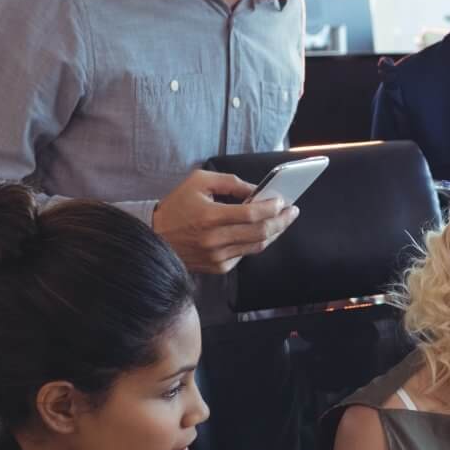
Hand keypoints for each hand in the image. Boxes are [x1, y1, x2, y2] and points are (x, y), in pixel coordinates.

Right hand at [151, 169, 299, 274]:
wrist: (156, 237)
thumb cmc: (177, 206)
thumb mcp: (199, 182)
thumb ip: (230, 182)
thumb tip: (258, 190)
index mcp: (209, 216)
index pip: (251, 214)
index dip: (272, 208)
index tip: (283, 201)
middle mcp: (215, 240)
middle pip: (260, 232)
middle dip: (282, 221)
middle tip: (292, 211)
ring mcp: (217, 256)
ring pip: (257, 246)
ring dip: (275, 233)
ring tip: (284, 220)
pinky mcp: (218, 267)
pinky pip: (246, 254)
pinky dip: (257, 242)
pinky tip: (263, 232)